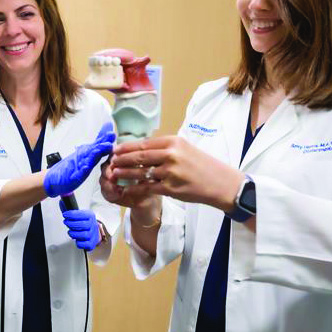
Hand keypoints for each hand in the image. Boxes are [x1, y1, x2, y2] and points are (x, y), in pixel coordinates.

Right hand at [44, 122, 114, 196]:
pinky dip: (82, 170)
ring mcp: (78, 166)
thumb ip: (98, 142)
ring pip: (86, 160)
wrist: (55, 177)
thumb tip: (107, 127)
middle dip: (101, 144)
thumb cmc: (72, 165)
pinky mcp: (73, 176)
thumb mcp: (87, 152)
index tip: (112, 134)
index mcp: (88, 153)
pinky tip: (85, 167)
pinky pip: (78, 173)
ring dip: (93, 154)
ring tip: (99, 150)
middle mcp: (83, 157)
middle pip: (93, 149)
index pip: (98, 145)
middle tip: (109, 138)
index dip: (105, 140)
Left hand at [59, 201, 100, 250]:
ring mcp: (93, 234)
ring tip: (70, 232)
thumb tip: (61, 202)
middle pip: (83, 225)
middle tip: (66, 222)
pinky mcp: (92, 243)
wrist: (93, 232)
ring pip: (84, 235)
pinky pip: (85, 244)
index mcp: (90, 215)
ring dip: (74, 234)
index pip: (82, 214)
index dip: (72, 214)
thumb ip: (69, 209)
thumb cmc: (83, 222)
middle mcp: (93, 224)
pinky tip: (76, 239)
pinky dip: (79, 243)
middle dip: (72, 224)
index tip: (65, 214)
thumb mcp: (78, 214)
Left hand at [109, 136, 243, 211]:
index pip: (145, 143)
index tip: (115, 149)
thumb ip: (165, 148)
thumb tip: (143, 148)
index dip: (127, 147)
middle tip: (111, 161)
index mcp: (174, 142)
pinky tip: (126, 189)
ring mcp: (170, 172)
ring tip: (114, 174)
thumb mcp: (185, 149)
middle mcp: (171, 155)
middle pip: (140, 156)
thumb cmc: (202, 166)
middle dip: (122, 159)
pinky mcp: (171, 188)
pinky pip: (147, 188)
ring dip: (125, 173)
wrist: (220, 183)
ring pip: (141, 172)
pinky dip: (134, 189)